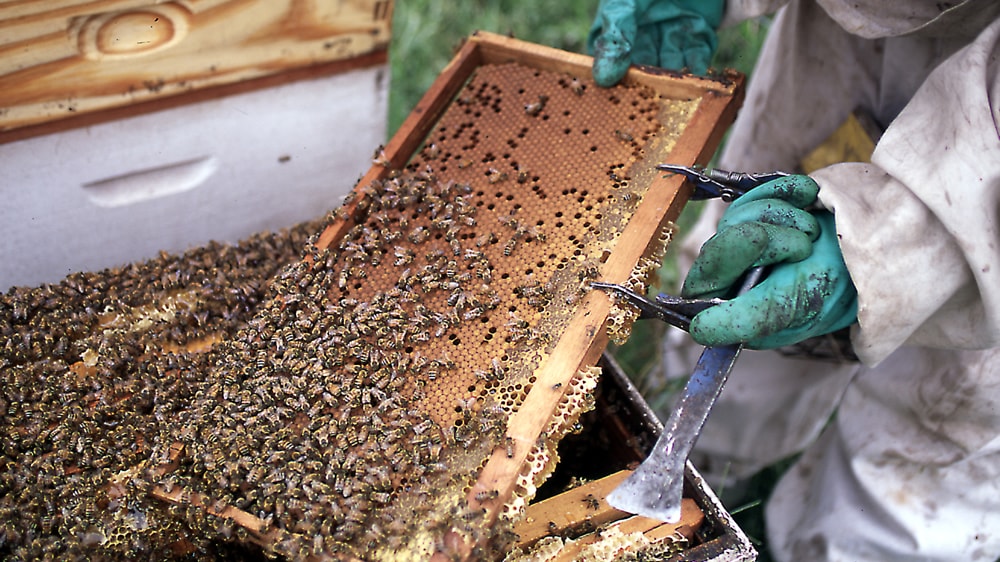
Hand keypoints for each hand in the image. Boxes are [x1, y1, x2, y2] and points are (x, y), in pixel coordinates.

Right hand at [588, 0, 724, 86]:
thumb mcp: (625, 4)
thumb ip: (615, 37)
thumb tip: (602, 79)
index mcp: (617, 26)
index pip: (610, 60)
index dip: (612, 78)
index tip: (615, 98)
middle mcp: (642, 33)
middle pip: (642, 68)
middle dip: (647, 85)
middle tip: (650, 104)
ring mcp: (670, 32)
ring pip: (670, 65)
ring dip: (674, 80)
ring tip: (676, 94)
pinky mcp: (698, 31)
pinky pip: (697, 56)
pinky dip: (698, 67)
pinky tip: (698, 77)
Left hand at [681, 175, 857, 348]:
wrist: (880, 244)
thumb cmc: (837, 285)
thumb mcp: (790, 306)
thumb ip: (742, 320)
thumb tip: (699, 330)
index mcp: (738, 311)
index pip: (702, 286)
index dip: (729, 258)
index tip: (760, 241)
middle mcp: (738, 281)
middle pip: (720, 244)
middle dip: (768, 237)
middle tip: (804, 245)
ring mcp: (748, 246)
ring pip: (736, 217)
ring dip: (782, 216)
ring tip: (814, 233)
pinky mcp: (763, 216)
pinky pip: (755, 193)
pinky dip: (785, 191)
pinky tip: (809, 198)